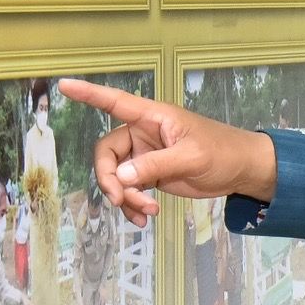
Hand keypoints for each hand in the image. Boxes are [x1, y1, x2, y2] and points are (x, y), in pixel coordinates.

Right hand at [60, 80, 277, 228]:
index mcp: (152, 117)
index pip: (115, 102)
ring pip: (116, 177)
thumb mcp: (191, 157)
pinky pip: (128, 191)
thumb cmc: (222, 151)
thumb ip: (156, 165)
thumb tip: (122, 177)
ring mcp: (144, 156)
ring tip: (146, 214)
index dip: (89, 94)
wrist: (241, 171)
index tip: (64, 85)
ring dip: (124, 198)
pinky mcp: (150, 176)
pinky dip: (131, 206)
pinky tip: (144, 219)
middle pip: (106, 153)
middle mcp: (142, 134)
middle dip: (110, 179)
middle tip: (122, 199)